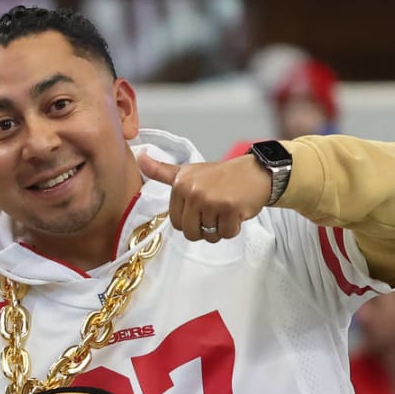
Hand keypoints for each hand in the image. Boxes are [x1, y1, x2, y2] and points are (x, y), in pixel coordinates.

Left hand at [138, 151, 272, 243]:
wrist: (255, 172)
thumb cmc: (220, 176)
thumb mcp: (188, 172)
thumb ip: (162, 171)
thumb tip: (139, 158)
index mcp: (180, 184)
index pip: (176, 222)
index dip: (191, 220)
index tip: (202, 207)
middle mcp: (193, 191)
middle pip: (190, 232)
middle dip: (204, 228)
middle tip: (215, 211)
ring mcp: (211, 200)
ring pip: (209, 235)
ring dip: (219, 228)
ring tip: (226, 210)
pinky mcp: (230, 208)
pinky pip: (226, 234)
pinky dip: (233, 229)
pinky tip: (236, 213)